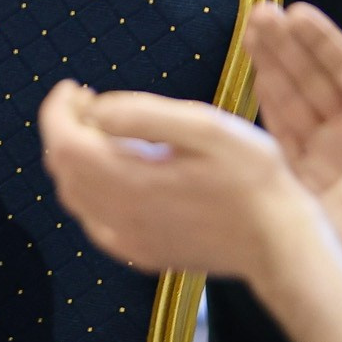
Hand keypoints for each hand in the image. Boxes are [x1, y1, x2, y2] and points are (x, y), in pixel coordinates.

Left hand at [38, 80, 319, 283]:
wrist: (283, 245)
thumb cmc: (255, 180)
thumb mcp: (207, 128)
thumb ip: (145, 114)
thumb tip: (96, 109)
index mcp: (133, 183)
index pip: (64, 144)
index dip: (58, 110)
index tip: (75, 87)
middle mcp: (121, 218)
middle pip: (63, 168)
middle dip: (65, 127)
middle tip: (90, 102)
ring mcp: (130, 241)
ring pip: (73, 195)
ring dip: (75, 157)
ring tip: (103, 130)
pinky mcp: (142, 254)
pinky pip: (94, 220)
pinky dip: (90, 189)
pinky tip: (116, 172)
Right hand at [247, 3, 341, 301]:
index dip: (321, 41)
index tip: (297, 13)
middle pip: (310, 76)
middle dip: (286, 43)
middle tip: (261, 13)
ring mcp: (317, 150)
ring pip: (289, 95)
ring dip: (270, 62)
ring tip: (251, 30)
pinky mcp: (294, 174)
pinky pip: (277, 130)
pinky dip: (265, 101)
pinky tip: (254, 76)